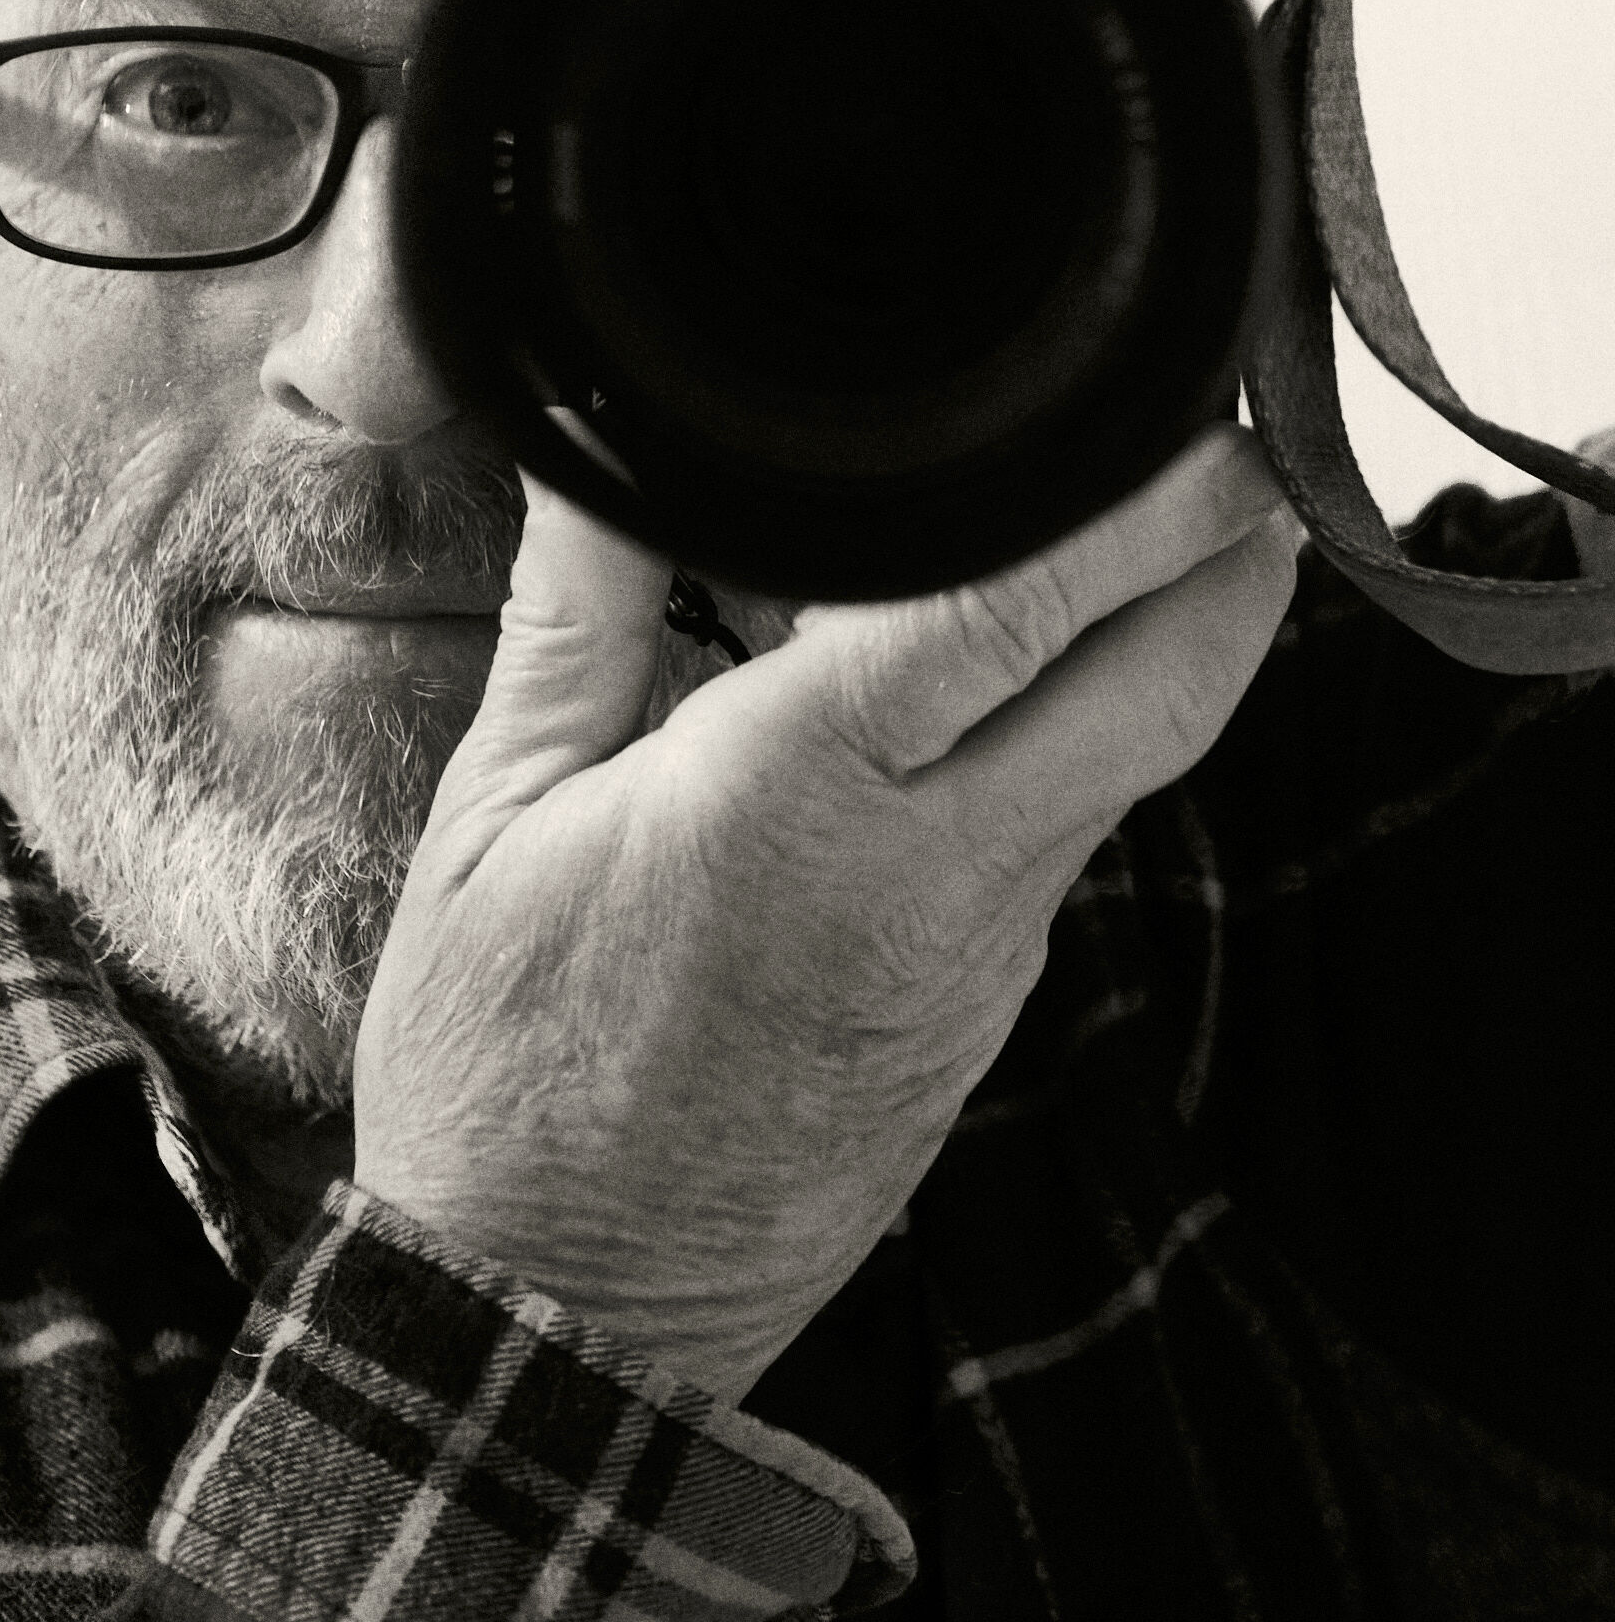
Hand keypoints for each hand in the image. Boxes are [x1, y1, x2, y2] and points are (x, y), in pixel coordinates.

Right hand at [352, 427, 1299, 1398]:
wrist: (564, 1309)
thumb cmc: (507, 1069)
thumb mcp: (496, 814)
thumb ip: (574, 615)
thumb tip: (597, 458)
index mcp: (796, 799)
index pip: (1014, 607)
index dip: (1127, 498)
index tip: (1174, 412)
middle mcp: (933, 871)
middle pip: (1170, 684)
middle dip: (1225, 552)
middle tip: (1204, 448)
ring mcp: (984, 951)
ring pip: (1136, 757)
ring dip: (1154, 636)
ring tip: (1083, 537)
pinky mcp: (990, 1002)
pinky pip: (1069, 833)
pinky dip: (1069, 733)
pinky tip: (982, 688)